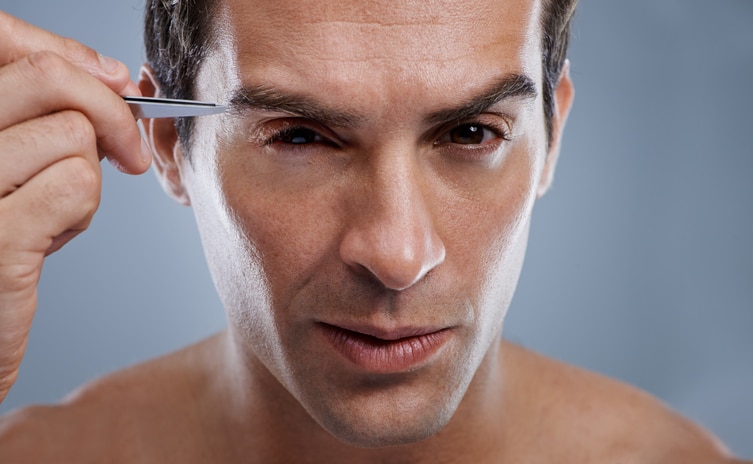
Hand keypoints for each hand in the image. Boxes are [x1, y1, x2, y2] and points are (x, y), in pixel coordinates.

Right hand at [0, 11, 151, 403]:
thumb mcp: (9, 166)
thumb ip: (41, 113)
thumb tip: (110, 74)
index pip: (2, 39)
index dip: (68, 54)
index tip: (114, 82)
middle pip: (48, 79)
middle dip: (108, 111)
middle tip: (127, 153)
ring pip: (73, 135)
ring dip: (89, 174)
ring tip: (58, 210)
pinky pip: (78, 184)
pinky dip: (84, 210)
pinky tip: (55, 235)